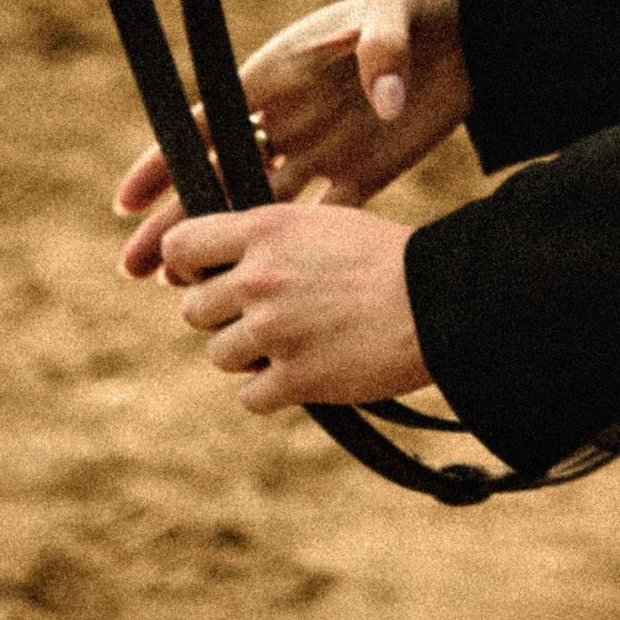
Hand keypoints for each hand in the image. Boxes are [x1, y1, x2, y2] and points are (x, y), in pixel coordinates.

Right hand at [116, 0, 469, 278]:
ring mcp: (323, 148)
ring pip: (259, 207)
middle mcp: (291, 118)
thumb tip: (384, 103)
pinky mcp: (364, 170)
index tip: (125, 202)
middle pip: (220, 176)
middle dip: (177, 221)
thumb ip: (384, 48)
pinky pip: (323, 217)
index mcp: (280, 74)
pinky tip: (266, 290)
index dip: (165, 160)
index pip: (209, 121)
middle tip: (134, 269)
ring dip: (222, 245)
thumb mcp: (398, 6)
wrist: (471, 24)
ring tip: (179, 288)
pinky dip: (296, 252)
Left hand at [155, 201, 426, 410]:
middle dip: (222, 316)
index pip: (179, 247)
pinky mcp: (295, 378)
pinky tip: (306, 371)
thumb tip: (213, 268)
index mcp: (265, 228)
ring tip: (295, 341)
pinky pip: (250, 396)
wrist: (440, 299)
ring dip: (248, 355)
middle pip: (193, 309)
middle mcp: (260, 277)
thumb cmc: (386, 257)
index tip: (207, 276)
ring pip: (219, 354)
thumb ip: (265, 240)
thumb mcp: (320, 222)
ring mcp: (274, 330)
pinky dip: (273, 390)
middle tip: (265, 315)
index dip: (187, 266)